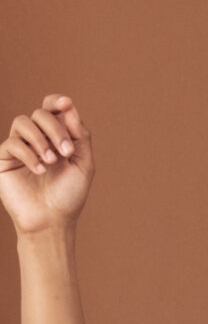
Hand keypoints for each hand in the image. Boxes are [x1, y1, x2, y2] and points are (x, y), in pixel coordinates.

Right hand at [1, 96, 92, 236]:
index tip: (66, 104)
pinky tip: (40, 170)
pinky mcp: (4, 158)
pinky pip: (12, 143)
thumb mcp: (83, 165)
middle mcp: (36, 139)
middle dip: (55, 128)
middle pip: (40, 113)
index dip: (57, 102)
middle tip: (66, 151)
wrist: (52, 221)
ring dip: (40, 139)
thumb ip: (80, 136)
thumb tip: (69, 107)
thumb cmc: (68, 196)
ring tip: (51, 161)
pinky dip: (28, 154)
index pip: (52, 109)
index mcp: (55, 137)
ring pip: (22, 122)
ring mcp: (19, 147)